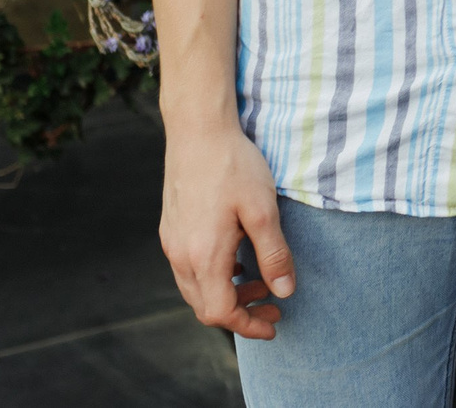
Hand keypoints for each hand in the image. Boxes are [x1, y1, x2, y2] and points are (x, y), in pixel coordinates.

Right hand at [161, 119, 294, 338]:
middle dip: (240, 312)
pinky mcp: (171, 228)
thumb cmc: (233, 166)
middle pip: (205, 306)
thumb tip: (284, 291)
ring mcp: (172, 242)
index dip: (248, 325)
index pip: (220, 312)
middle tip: (273, 303)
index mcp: (203, 256)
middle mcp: (181, 255)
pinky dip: (213, 277)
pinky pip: (189, 268)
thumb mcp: (263, 210)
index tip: (274, 323)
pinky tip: (236, 259)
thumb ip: (273, 254)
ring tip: (259, 281)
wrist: (197, 130)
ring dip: (226, 295)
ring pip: (195, 289)